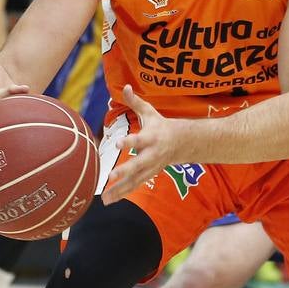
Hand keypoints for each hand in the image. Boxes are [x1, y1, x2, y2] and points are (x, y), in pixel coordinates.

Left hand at [103, 85, 187, 203]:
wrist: (184, 143)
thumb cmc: (161, 126)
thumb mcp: (150, 113)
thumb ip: (135, 102)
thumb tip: (125, 86)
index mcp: (151, 137)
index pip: (139, 140)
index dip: (129, 142)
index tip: (118, 144)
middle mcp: (151, 154)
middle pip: (138, 164)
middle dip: (125, 171)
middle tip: (111, 176)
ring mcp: (151, 167)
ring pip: (135, 180)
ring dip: (120, 189)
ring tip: (104, 198)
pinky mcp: (149, 175)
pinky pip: (135, 186)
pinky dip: (122, 194)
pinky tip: (109, 200)